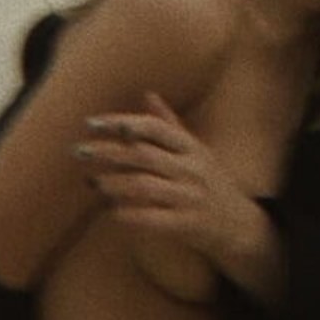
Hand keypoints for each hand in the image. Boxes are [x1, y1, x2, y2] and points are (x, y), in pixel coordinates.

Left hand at [72, 93, 281, 294]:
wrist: (241, 224)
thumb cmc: (211, 182)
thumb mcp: (196, 150)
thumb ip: (170, 125)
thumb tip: (147, 94)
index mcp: (192, 147)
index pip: (153, 128)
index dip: (121, 123)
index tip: (91, 123)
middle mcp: (192, 168)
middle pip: (143, 155)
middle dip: (107, 151)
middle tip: (78, 150)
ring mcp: (190, 197)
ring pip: (144, 186)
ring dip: (113, 183)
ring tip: (91, 181)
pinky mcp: (187, 225)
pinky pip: (153, 219)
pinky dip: (129, 214)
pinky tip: (110, 210)